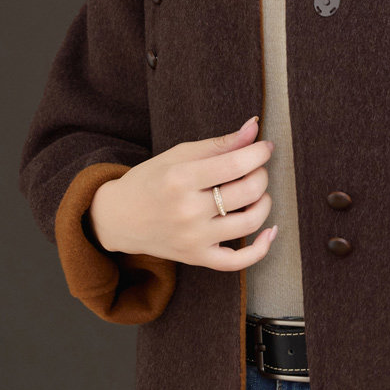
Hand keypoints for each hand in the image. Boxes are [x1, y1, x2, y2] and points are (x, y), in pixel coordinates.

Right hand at [89, 114, 277, 268]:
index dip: (259, 152)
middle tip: (257, 168)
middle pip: (247, 191)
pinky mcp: (197, 257)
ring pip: (250, 222)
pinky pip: (238, 261)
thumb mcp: (179, 155)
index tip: (265, 147)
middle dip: (261, 175)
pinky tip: (270, 231)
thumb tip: (254, 128)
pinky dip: (261, 248)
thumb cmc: (150, 180)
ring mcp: (193, 238)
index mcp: (181, 178)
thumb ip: (219, 143)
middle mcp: (187, 210)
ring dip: (264, 202)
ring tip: (257, 192)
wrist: (119, 218)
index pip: (236, 163)